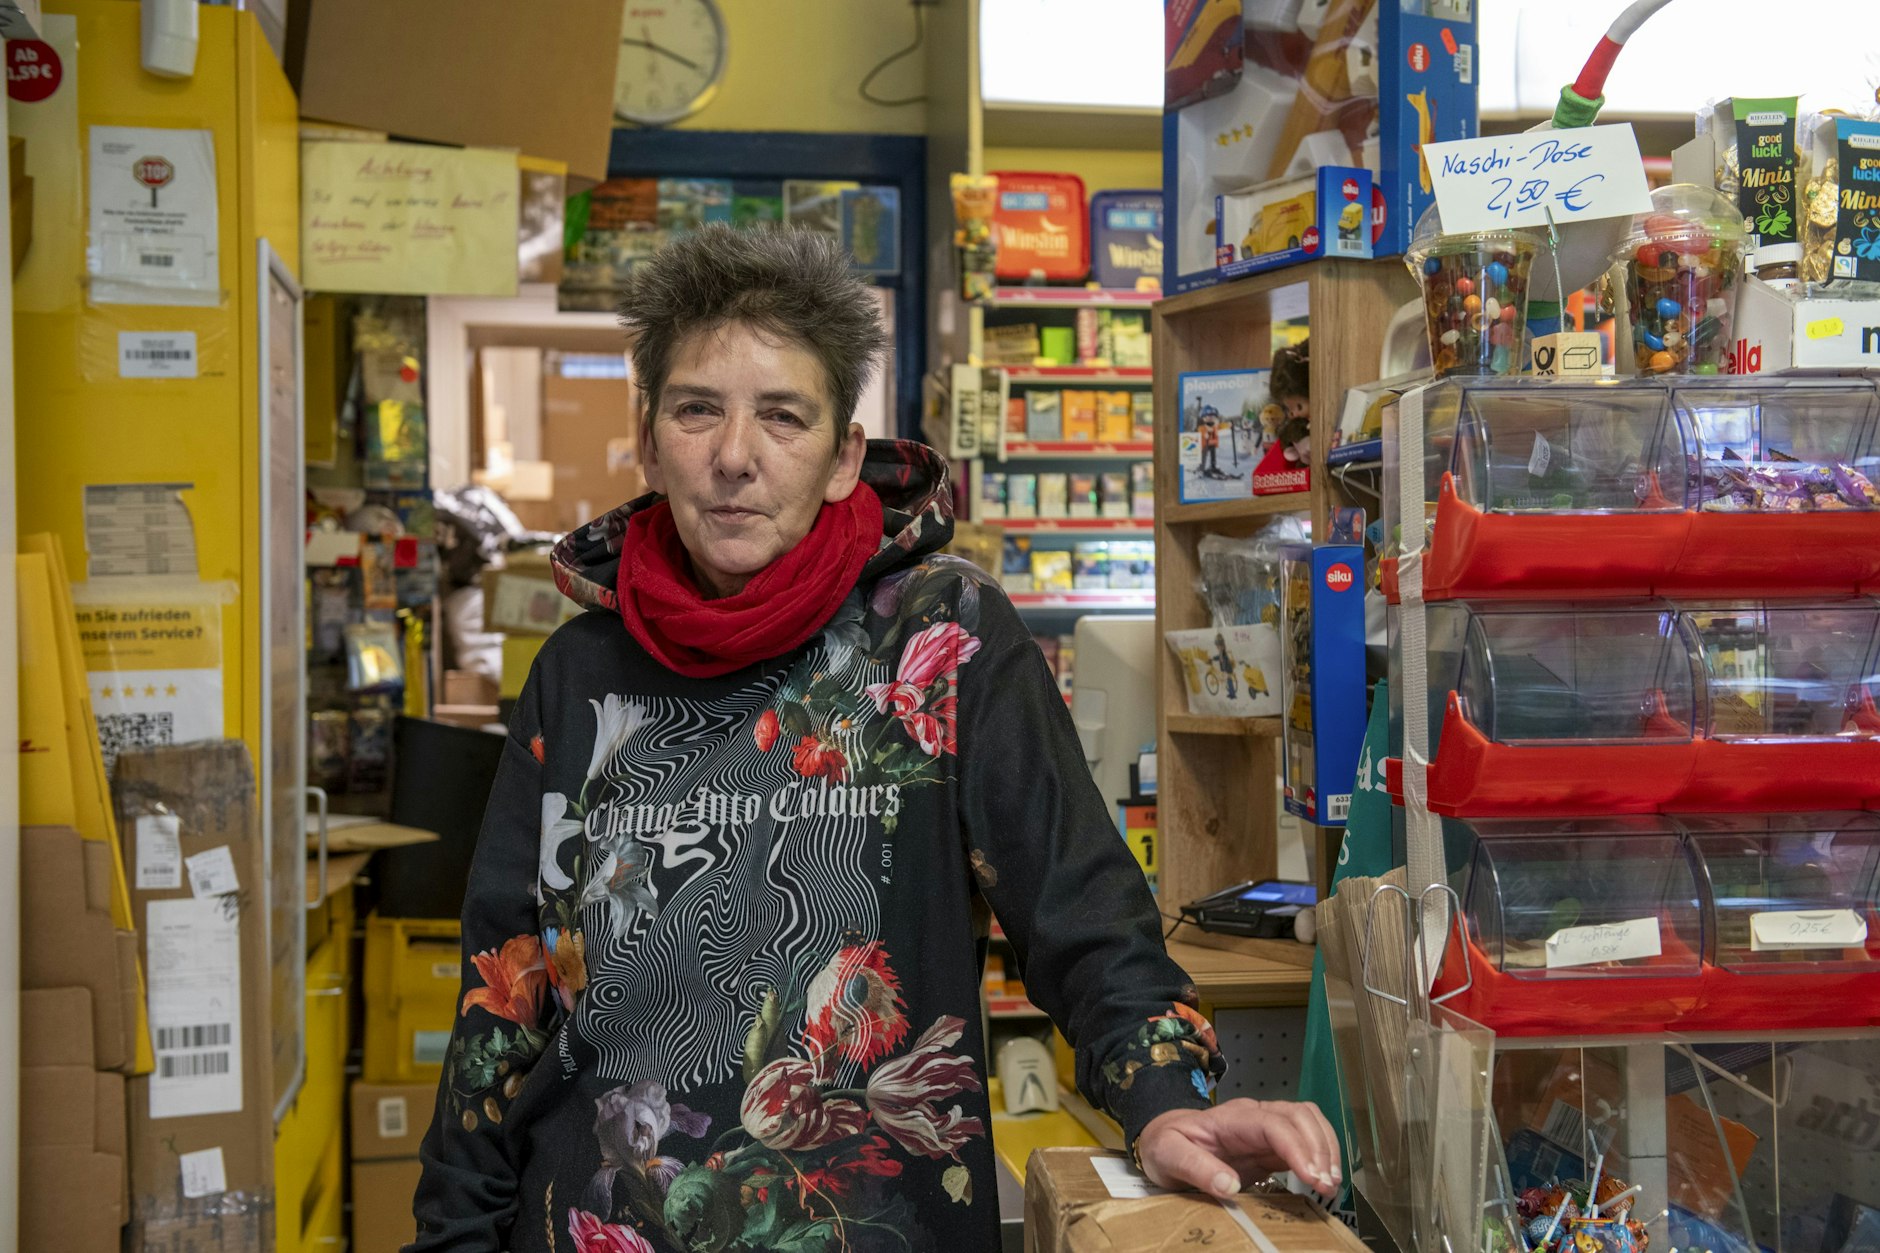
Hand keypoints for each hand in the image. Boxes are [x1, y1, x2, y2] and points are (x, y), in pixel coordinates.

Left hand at [1136, 1099, 1340, 1199]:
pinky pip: (1303, 1139)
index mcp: (1230, 1117)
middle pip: (1298, 1116)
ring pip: (1306, 1121)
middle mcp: (1253, 1116)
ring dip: (1325, 1148)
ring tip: (1331, 1183)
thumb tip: (1231, 1185)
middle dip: (1319, 1148)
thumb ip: (1197, 1168)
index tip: (1312, 1177)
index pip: (1273, 1124)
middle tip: (1327, 1185)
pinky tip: (1323, 1179)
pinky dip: (1320, 1155)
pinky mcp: (1270, 1144)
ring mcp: (1264, 1127)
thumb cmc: (1165, 1145)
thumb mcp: (1169, 1156)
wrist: (1162, 1140)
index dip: (1297, 1147)